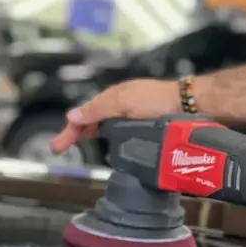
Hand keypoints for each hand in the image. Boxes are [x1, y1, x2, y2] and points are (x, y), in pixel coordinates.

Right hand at [50, 79, 180, 153]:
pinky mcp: (143, 126)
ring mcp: (131, 115)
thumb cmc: (157, 100)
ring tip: (77, 146)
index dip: (70, 129)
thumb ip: (98, 109)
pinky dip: (108, 139)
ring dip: (89, 135)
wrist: (188, 104)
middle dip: (74, 132)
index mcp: (113, 97)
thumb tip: (72, 115)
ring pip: (104, 127)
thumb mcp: (123, 102)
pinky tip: (107, 147)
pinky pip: (119, 132)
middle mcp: (120, 106)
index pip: (84, 114)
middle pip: (91, 120)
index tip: (57, 146)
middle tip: (59, 148)